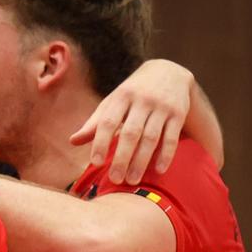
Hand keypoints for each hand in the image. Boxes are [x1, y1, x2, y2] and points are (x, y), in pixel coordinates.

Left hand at [70, 59, 193, 183]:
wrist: (168, 71)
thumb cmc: (132, 93)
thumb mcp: (113, 102)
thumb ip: (95, 122)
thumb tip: (72, 142)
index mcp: (121, 97)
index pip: (108, 122)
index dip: (100, 142)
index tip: (95, 163)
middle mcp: (142, 100)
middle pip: (130, 133)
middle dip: (122, 158)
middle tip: (115, 180)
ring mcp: (162, 107)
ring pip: (151, 137)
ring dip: (141, 161)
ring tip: (132, 180)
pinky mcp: (179, 113)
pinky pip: (171, 137)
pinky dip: (166, 154)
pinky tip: (158, 170)